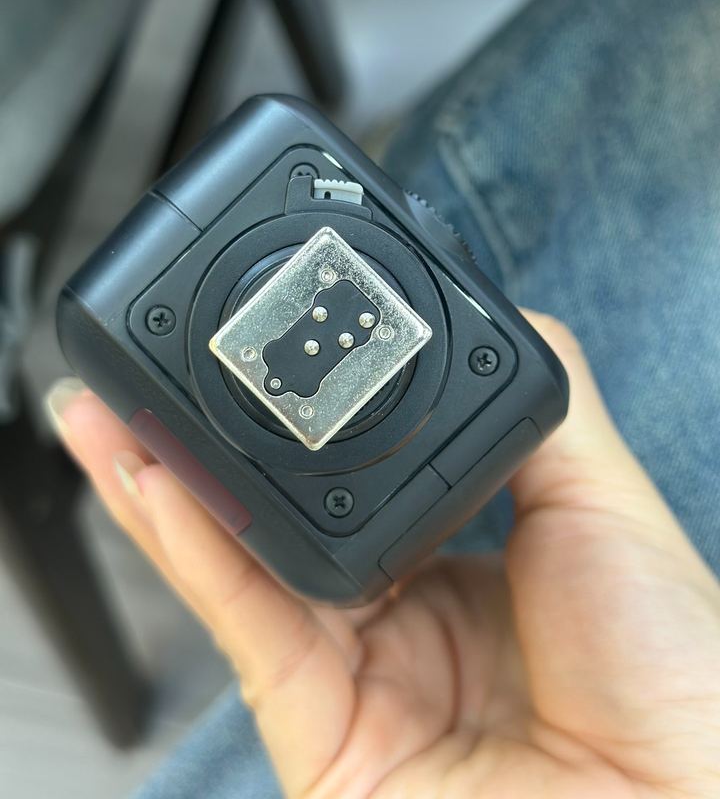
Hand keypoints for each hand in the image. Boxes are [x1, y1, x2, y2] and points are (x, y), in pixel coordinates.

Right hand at [47, 312, 719, 797]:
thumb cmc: (674, 678)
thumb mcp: (605, 506)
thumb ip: (538, 416)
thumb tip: (488, 323)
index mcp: (467, 564)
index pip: (364, 475)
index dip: (310, 419)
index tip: (281, 353)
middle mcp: (402, 616)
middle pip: (285, 515)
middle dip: (214, 443)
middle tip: (165, 367)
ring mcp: (354, 670)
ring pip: (241, 561)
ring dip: (167, 482)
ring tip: (110, 407)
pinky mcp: (315, 724)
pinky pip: (243, 618)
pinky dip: (188, 544)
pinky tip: (147, 478)